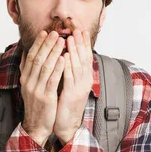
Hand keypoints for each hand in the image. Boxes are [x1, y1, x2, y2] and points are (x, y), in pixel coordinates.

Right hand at [19, 30, 65, 146]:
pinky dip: (58, 68)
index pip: (31, 56)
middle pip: (38, 59)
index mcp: (25, 78)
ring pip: (45, 67)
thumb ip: (28, 70)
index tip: (45, 32)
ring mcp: (36, 90)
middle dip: (47, 44)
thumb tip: (26, 52)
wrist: (36, 125)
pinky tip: (63, 59)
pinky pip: (52, 80)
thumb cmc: (37, 104)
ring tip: (62, 41)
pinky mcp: (46, 97)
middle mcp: (29, 82)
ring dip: (54, 52)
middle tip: (56, 32)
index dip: (38, 44)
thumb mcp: (29, 86)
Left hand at [54, 29, 93, 144]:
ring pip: (78, 66)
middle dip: (80, 42)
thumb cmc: (66, 103)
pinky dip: (68, 66)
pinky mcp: (72, 95)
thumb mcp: (70, 85)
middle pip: (84, 58)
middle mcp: (84, 81)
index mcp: (84, 78)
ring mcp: (79, 88)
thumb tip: (68, 55)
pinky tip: (65, 57)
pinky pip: (70, 78)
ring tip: (70, 38)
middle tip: (77, 28)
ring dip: (74, 51)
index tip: (80, 28)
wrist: (67, 124)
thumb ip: (71, 71)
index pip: (85, 56)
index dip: (83, 42)